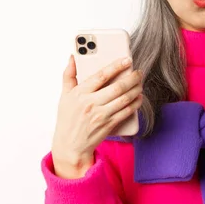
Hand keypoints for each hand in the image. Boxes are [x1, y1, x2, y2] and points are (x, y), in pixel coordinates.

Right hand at [51, 55, 143, 177]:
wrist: (70, 146)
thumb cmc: (68, 118)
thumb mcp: (64, 96)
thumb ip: (68, 75)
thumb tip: (72, 57)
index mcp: (79, 93)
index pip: (101, 76)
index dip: (116, 66)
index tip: (127, 60)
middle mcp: (91, 104)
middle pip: (117, 87)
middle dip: (132, 78)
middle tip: (139, 71)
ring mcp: (101, 115)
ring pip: (124, 99)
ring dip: (136, 89)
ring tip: (140, 82)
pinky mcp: (109, 125)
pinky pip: (126, 112)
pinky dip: (135, 103)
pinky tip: (139, 97)